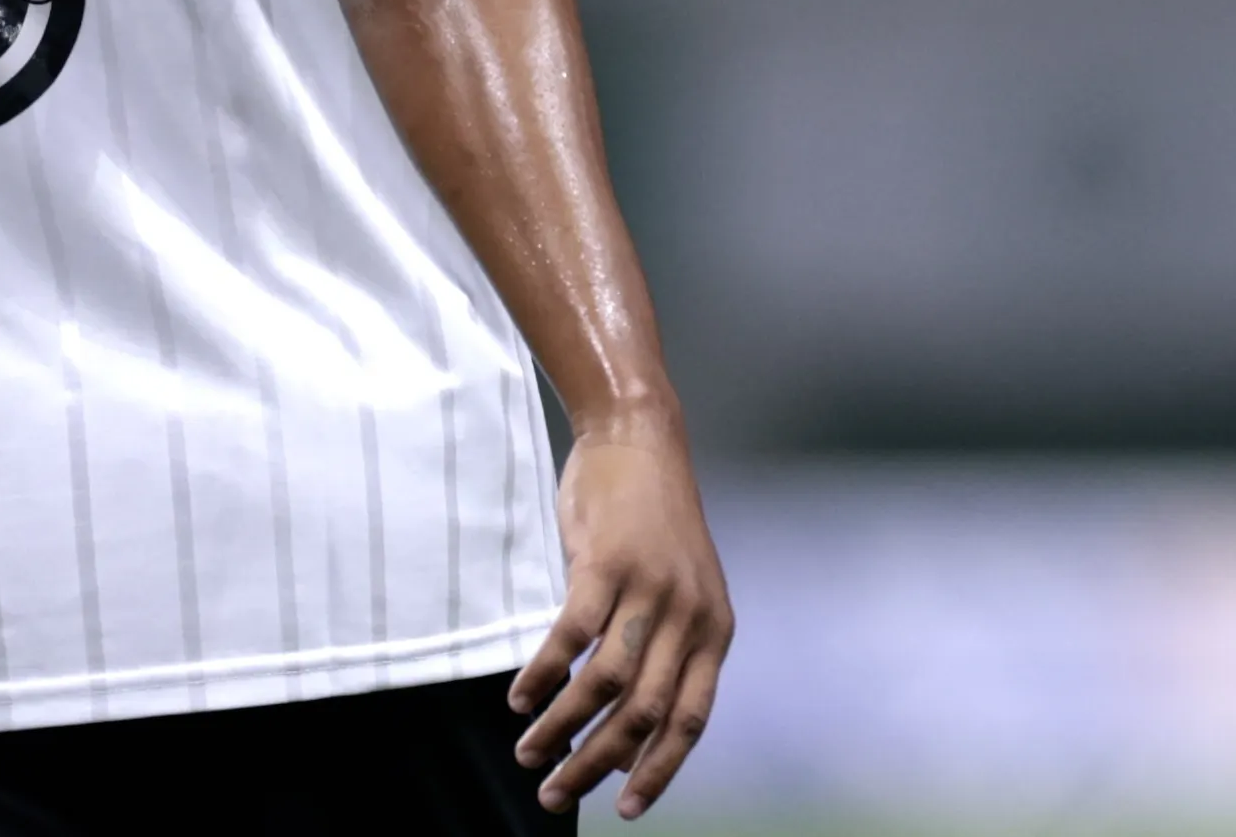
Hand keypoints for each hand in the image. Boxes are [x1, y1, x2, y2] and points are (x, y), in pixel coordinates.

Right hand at [508, 414, 729, 818]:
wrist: (638, 436)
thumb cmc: (652, 517)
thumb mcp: (682, 587)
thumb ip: (666, 643)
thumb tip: (625, 716)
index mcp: (715, 631)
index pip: (690, 722)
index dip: (657, 772)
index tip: (624, 810)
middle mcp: (689, 617)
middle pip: (643, 715)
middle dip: (596, 764)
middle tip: (555, 795)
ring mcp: (649, 590)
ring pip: (604, 685)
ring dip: (562, 729)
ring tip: (528, 754)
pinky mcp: (605, 564)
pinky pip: (570, 638)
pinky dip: (541, 675)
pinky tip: (520, 698)